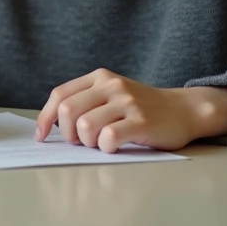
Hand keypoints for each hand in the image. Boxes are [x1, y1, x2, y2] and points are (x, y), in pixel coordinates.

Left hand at [35, 68, 226, 152]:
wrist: (185, 110)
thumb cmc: (141, 108)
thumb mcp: (111, 94)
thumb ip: (86, 102)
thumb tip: (51, 125)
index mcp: (99, 77)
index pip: (60, 95)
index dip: (46, 118)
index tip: (42, 136)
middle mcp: (111, 85)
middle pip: (68, 111)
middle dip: (68, 134)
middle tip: (82, 142)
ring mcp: (127, 102)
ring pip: (85, 125)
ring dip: (88, 142)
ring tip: (101, 143)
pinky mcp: (141, 122)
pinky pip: (109, 137)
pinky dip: (105, 148)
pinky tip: (114, 147)